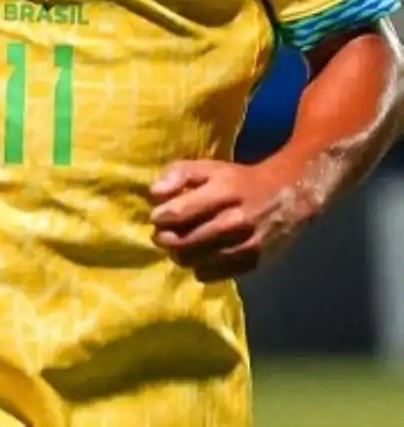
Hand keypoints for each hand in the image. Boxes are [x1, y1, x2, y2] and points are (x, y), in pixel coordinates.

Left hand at [149, 158, 317, 281]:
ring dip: (180, 255)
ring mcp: (248, 244)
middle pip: (187, 240)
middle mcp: (237, 220)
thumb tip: (154, 193)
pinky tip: (198, 258)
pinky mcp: (255, 262)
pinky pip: (216, 275)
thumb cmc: (238, 180)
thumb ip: (178, 174)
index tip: (155, 217)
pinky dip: (200, 269)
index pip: (180, 212)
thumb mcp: (209, 167)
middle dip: (165, 239)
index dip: (160, 218)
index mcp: (224, 191)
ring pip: (199, 260)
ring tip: (177, 246)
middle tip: (160, 235)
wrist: (288, 195)